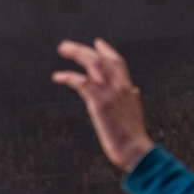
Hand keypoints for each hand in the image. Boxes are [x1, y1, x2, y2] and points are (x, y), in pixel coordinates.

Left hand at [52, 39, 153, 171]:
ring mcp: (110, 93)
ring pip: (93, 63)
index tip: (97, 42)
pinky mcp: (100, 103)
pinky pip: (82, 82)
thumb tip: (134, 92)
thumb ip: (132, 99)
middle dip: (83, 49)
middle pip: (102, 59)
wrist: (135, 150)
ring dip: (76, 53)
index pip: (118, 62)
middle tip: (66, 46)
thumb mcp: (135, 112)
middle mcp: (120, 87)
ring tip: (63, 49)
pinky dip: (69, 76)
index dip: (107, 51)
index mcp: (128, 89)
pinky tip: (58, 76)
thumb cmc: (133, 137)